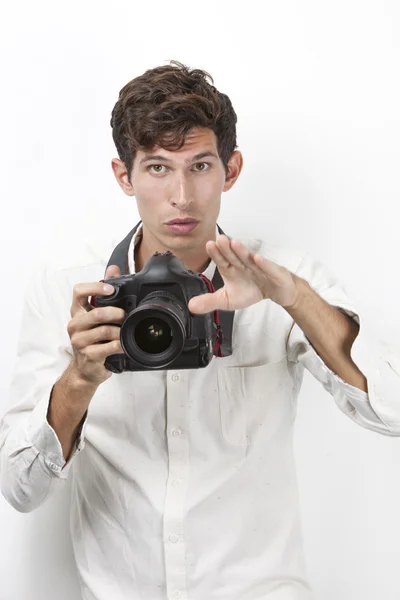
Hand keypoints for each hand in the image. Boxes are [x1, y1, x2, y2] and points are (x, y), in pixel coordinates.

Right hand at [67, 265, 125, 384]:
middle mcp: (75, 324)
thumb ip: (105, 293)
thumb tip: (113, 269)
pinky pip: (109, 347)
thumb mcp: (97, 316)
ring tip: (124, 333)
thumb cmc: (94, 339)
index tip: (111, 289)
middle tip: (124, 316)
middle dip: (116, 313)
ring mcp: (79, 341)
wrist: (86, 369)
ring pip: (105, 330)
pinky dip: (120, 345)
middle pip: (96, 313)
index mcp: (77, 311)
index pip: (78, 291)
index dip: (95, 287)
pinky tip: (123, 345)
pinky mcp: (88, 355)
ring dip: (119, 331)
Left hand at [188, 235, 302, 313]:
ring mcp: (259, 267)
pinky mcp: (274, 272)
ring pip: (249, 258)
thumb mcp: (228, 300)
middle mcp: (243, 265)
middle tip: (219, 239)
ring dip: (242, 251)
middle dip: (226, 249)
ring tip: (234, 243)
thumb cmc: (251, 291)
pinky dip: (264, 264)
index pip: (222, 261)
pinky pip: (268, 267)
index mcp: (231, 270)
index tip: (209, 245)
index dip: (216, 254)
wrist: (277, 291)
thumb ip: (210, 302)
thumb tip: (190, 306)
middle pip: (234, 256)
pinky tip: (258, 259)